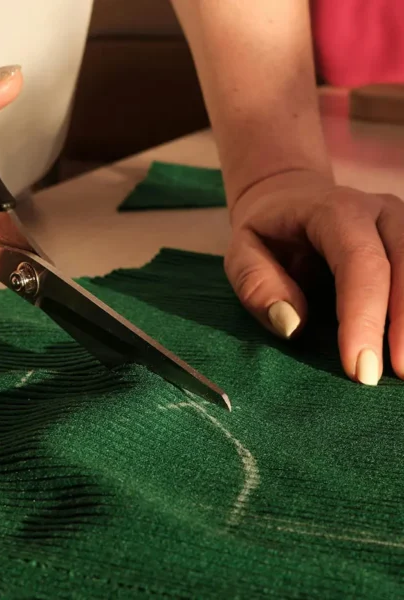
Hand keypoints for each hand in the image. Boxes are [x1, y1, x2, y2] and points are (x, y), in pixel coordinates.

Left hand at [224, 169, 403, 385]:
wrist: (288, 198)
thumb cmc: (266, 232)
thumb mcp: (241, 251)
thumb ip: (257, 283)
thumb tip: (292, 325)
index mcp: (335, 211)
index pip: (360, 263)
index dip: (364, 316)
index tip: (360, 368)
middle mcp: (380, 212)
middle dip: (403, 327)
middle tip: (394, 378)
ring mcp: (403, 223)